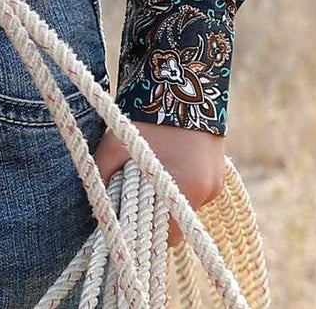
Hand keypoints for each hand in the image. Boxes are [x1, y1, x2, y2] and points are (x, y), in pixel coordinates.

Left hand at [92, 121, 225, 247]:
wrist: (178, 78)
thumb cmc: (143, 113)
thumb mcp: (114, 144)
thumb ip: (103, 177)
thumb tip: (96, 208)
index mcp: (186, 189)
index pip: (168, 237)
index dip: (146, 233)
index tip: (130, 222)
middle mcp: (207, 190)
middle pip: (178, 223)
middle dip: (157, 216)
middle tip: (137, 197)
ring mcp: (216, 181)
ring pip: (187, 206)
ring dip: (168, 198)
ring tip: (151, 172)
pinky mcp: (219, 171)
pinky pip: (196, 189)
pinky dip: (181, 184)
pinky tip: (168, 163)